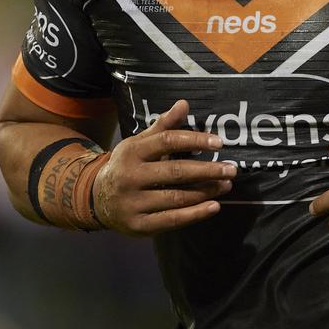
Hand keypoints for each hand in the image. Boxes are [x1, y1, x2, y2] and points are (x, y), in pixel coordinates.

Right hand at [92, 99, 236, 235]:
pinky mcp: (138, 225)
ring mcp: (133, 203)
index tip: (219, 143)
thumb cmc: (127, 166)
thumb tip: (184, 104)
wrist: (96, 199)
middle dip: (207, 170)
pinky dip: (195, 214)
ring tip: (226, 186)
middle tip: (231, 170)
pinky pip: (171, 220)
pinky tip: (214, 206)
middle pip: (175, 171)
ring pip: (176, 197)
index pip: (167, 141)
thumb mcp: (139, 143)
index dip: (194, 140)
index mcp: (132, 151)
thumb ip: (163, 125)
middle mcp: (130, 177)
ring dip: (205, 191)